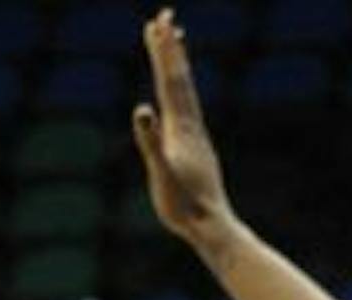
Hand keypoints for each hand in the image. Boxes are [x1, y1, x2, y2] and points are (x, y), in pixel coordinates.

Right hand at [133, 9, 236, 245]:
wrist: (210, 226)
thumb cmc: (183, 205)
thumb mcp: (161, 174)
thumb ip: (150, 142)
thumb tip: (142, 110)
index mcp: (180, 128)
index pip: (170, 81)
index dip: (163, 52)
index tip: (158, 23)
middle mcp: (190, 125)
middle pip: (179, 78)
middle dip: (169, 47)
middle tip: (164, 16)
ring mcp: (194, 135)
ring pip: (184, 91)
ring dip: (177, 64)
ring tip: (174, 41)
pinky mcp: (194, 146)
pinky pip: (185, 107)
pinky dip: (180, 90)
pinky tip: (179, 91)